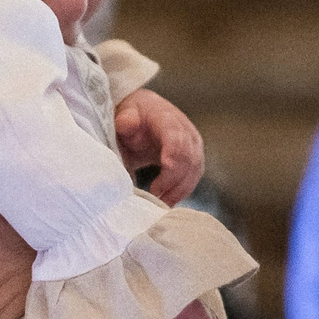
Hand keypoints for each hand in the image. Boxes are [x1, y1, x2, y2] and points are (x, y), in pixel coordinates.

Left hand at [112, 89, 203, 203]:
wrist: (144, 114)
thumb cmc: (133, 117)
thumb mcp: (124, 115)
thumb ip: (125, 121)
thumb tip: (126, 124)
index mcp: (168, 119)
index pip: (176, 138)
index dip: (173, 157)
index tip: (161, 176)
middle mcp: (186, 130)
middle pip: (188, 158)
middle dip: (173, 180)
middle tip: (155, 195)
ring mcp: (193, 145)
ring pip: (194, 170)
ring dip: (180, 189)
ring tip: (162, 204)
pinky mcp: (194, 158)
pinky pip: (194, 176)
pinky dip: (183, 190)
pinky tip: (169, 201)